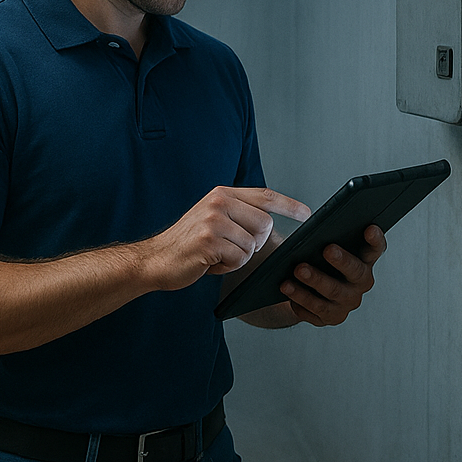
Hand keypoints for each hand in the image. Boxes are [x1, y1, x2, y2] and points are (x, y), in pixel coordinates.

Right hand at [149, 186, 310, 290]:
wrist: (155, 259)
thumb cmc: (187, 244)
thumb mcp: (213, 219)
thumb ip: (238, 215)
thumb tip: (268, 225)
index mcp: (222, 194)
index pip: (264, 195)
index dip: (288, 205)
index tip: (306, 214)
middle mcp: (218, 202)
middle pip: (265, 224)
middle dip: (255, 243)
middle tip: (232, 249)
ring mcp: (213, 220)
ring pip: (252, 245)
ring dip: (238, 258)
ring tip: (215, 256)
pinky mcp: (209, 241)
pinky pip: (239, 259)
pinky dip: (228, 267)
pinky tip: (209, 263)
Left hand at [280, 225, 386, 325]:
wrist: (305, 289)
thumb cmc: (315, 258)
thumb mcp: (321, 245)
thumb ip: (322, 236)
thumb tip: (306, 228)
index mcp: (363, 259)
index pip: (375, 249)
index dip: (375, 240)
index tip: (370, 228)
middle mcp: (361, 282)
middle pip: (356, 272)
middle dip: (342, 260)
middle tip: (327, 249)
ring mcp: (347, 301)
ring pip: (333, 292)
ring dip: (315, 280)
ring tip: (297, 270)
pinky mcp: (332, 316)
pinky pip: (316, 309)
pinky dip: (300, 298)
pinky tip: (287, 288)